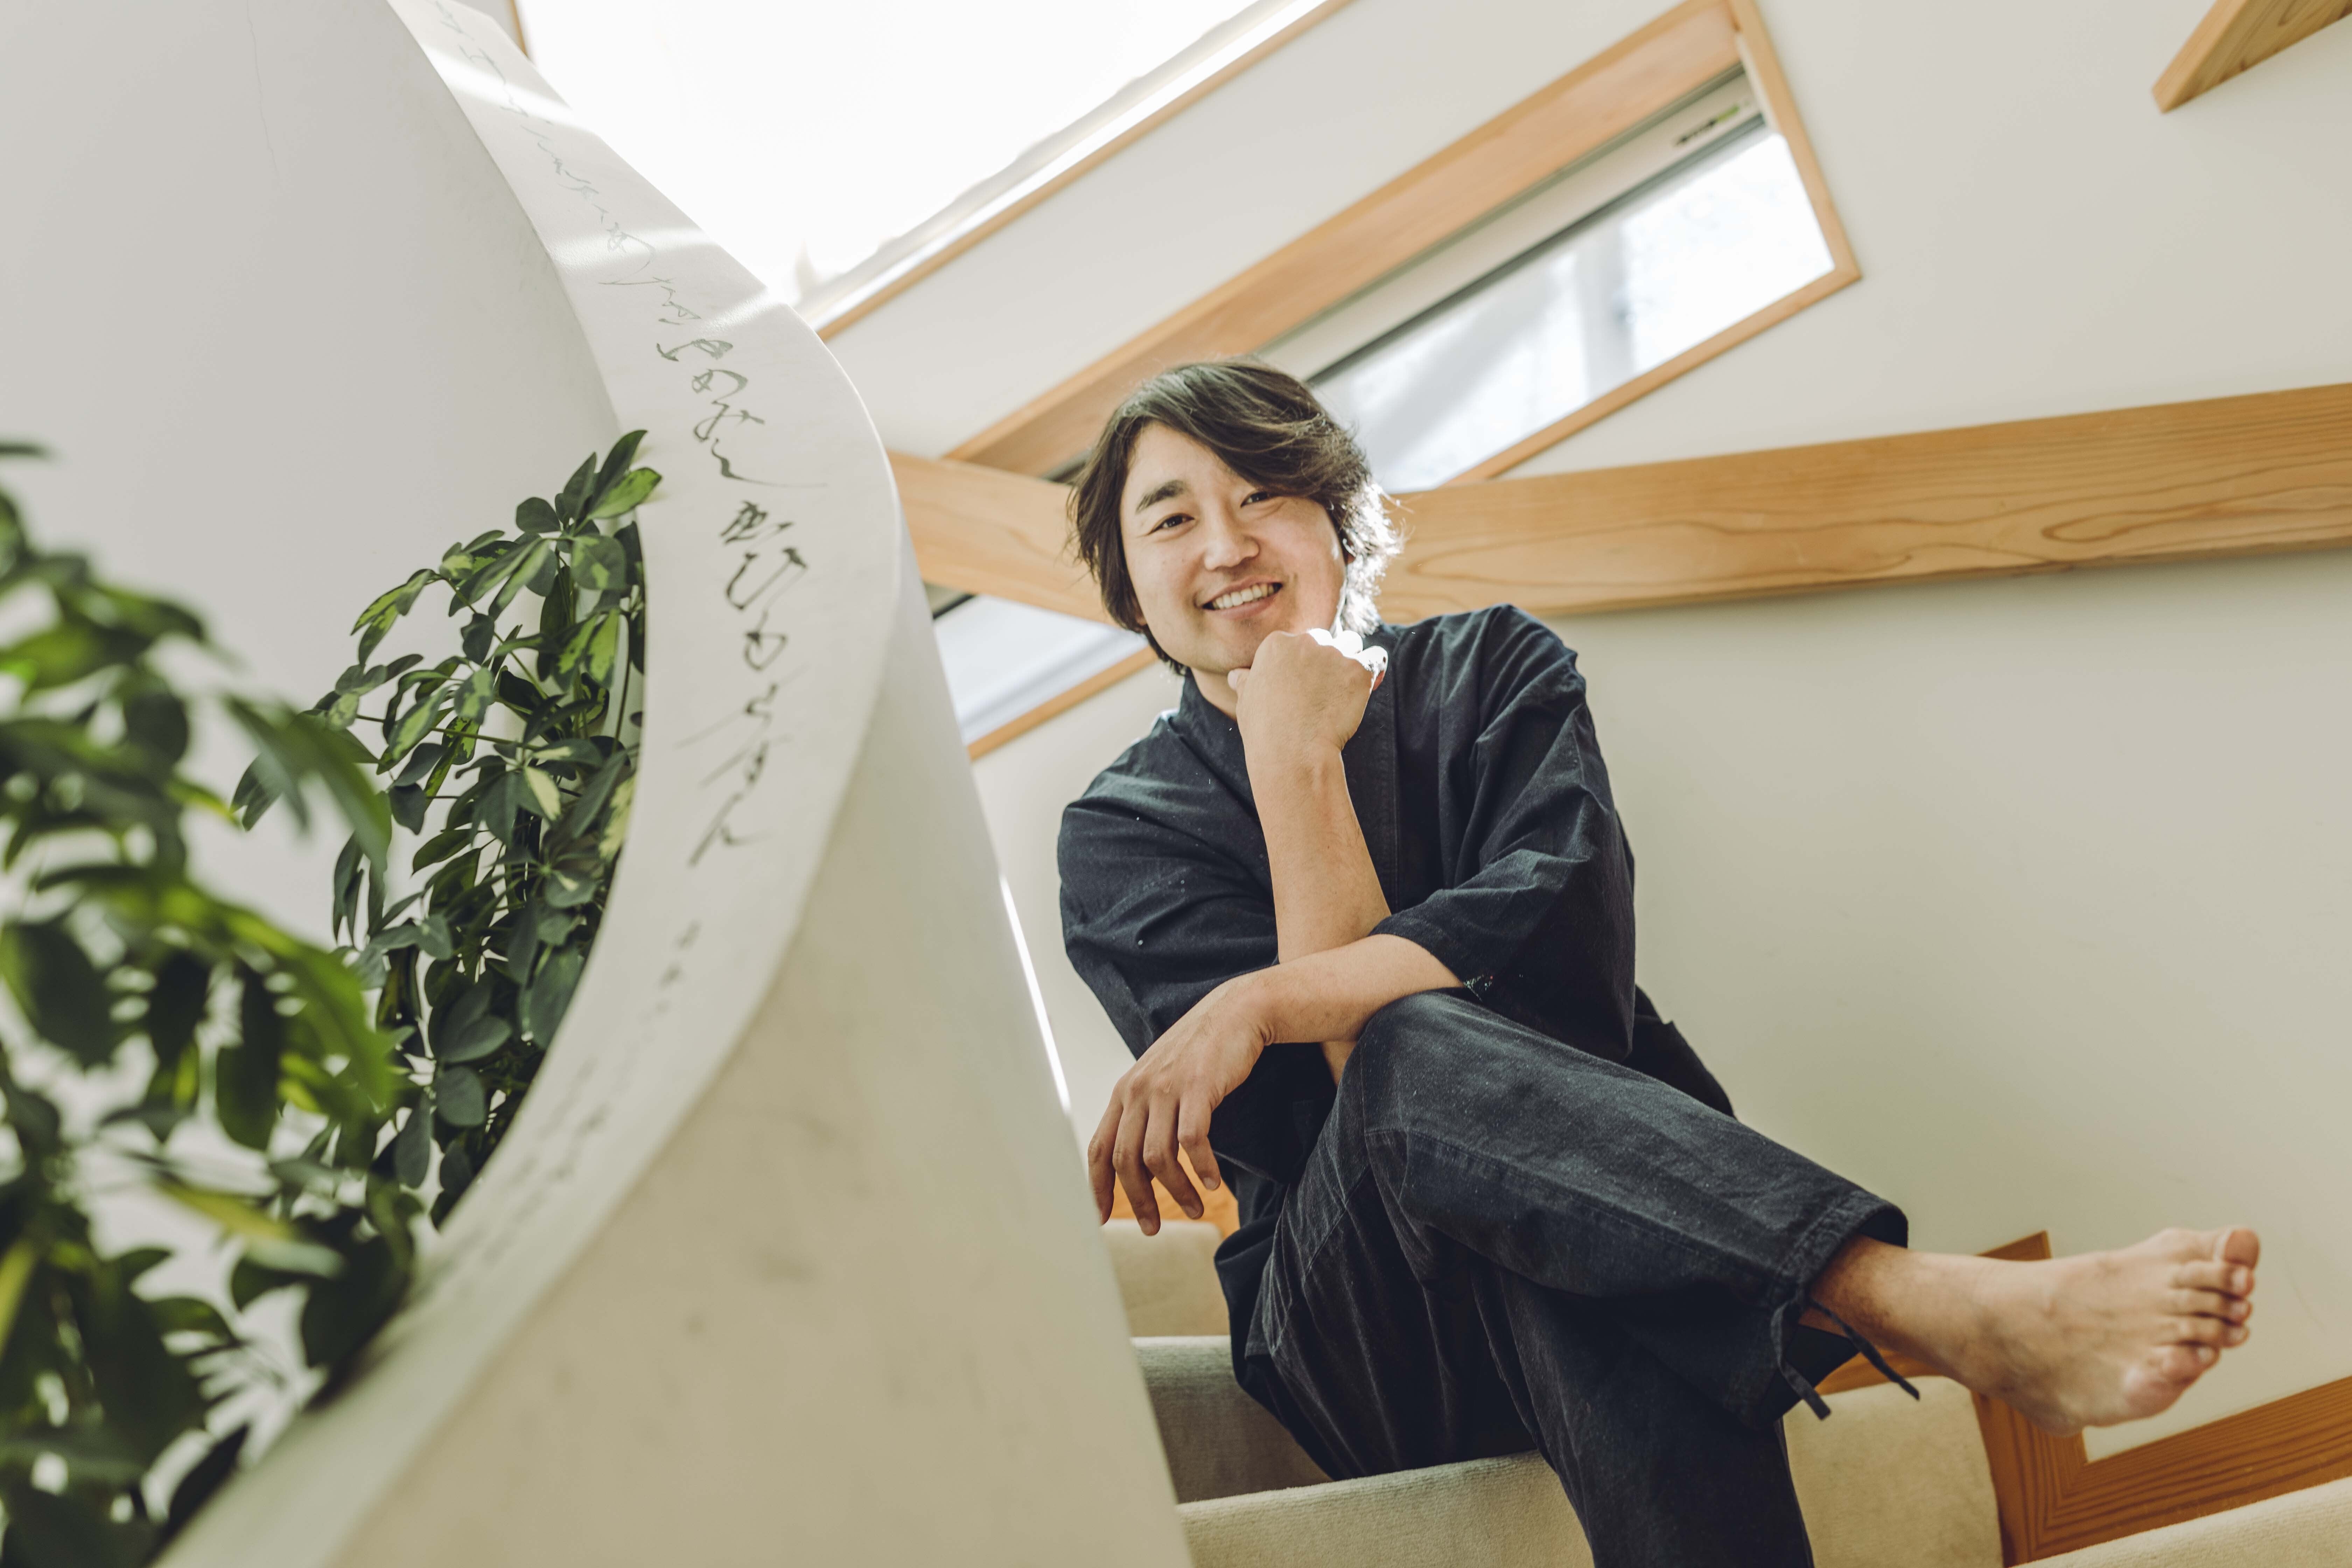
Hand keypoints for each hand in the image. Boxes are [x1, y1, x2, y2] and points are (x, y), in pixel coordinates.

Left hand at [1089, 974, 1269, 1233]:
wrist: (1237, 1012)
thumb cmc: (1202, 1051)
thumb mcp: (1161, 1079)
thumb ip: (1146, 1112)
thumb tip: (1137, 1160)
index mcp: (1125, 1092)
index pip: (1099, 1148)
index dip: (1097, 1188)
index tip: (1101, 1220)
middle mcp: (1138, 1090)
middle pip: (1124, 1160)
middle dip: (1138, 1201)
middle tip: (1153, 1228)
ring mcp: (1167, 1088)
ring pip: (1158, 1157)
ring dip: (1176, 1192)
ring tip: (1195, 1209)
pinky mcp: (1198, 1087)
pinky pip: (1193, 1141)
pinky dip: (1201, 1168)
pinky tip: (1213, 1182)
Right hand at [1227, 628, 1385, 763]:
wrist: (1293, 752)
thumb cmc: (1266, 731)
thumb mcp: (1247, 701)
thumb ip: (1247, 682)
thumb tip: (1238, 675)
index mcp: (1276, 643)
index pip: (1298, 642)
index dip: (1304, 664)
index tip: (1305, 687)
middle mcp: (1306, 640)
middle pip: (1326, 640)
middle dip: (1327, 661)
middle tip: (1325, 693)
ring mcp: (1334, 653)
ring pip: (1351, 645)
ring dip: (1350, 663)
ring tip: (1344, 692)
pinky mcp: (1359, 669)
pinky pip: (1375, 660)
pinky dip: (1373, 673)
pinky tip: (1365, 690)